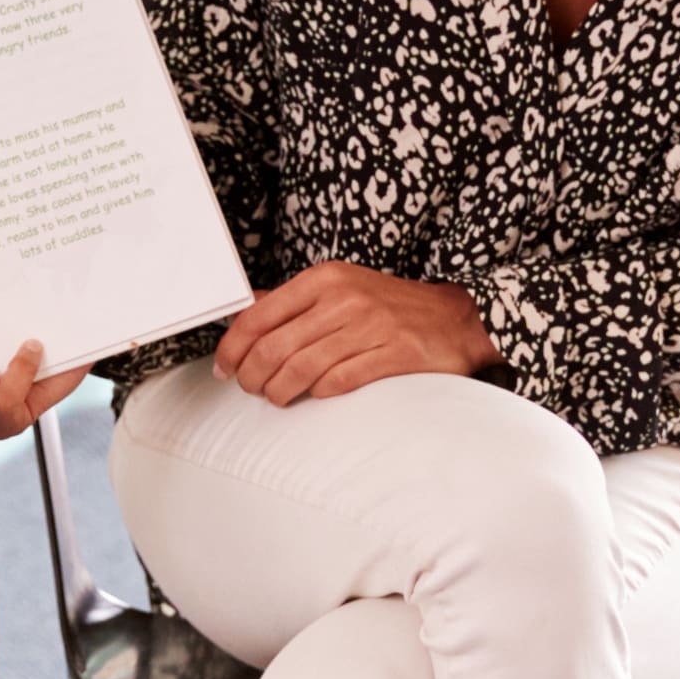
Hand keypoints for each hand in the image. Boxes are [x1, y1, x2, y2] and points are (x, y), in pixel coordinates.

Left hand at [213, 263, 491, 405]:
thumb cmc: (390, 308)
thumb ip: (293, 302)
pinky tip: (315, 395)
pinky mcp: (394, 354)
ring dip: (279, 391)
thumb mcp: (339, 289)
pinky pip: (340, 380)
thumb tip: (245, 314)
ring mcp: (370, 327)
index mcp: (324, 280)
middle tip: (250, 388)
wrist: (454, 319)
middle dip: (252, 376)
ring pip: (302, 368)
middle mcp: (344, 299)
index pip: (259, 316)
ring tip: (277, 397)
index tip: (224, 367)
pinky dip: (320, 393)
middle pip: (274, 347)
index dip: (232, 347)